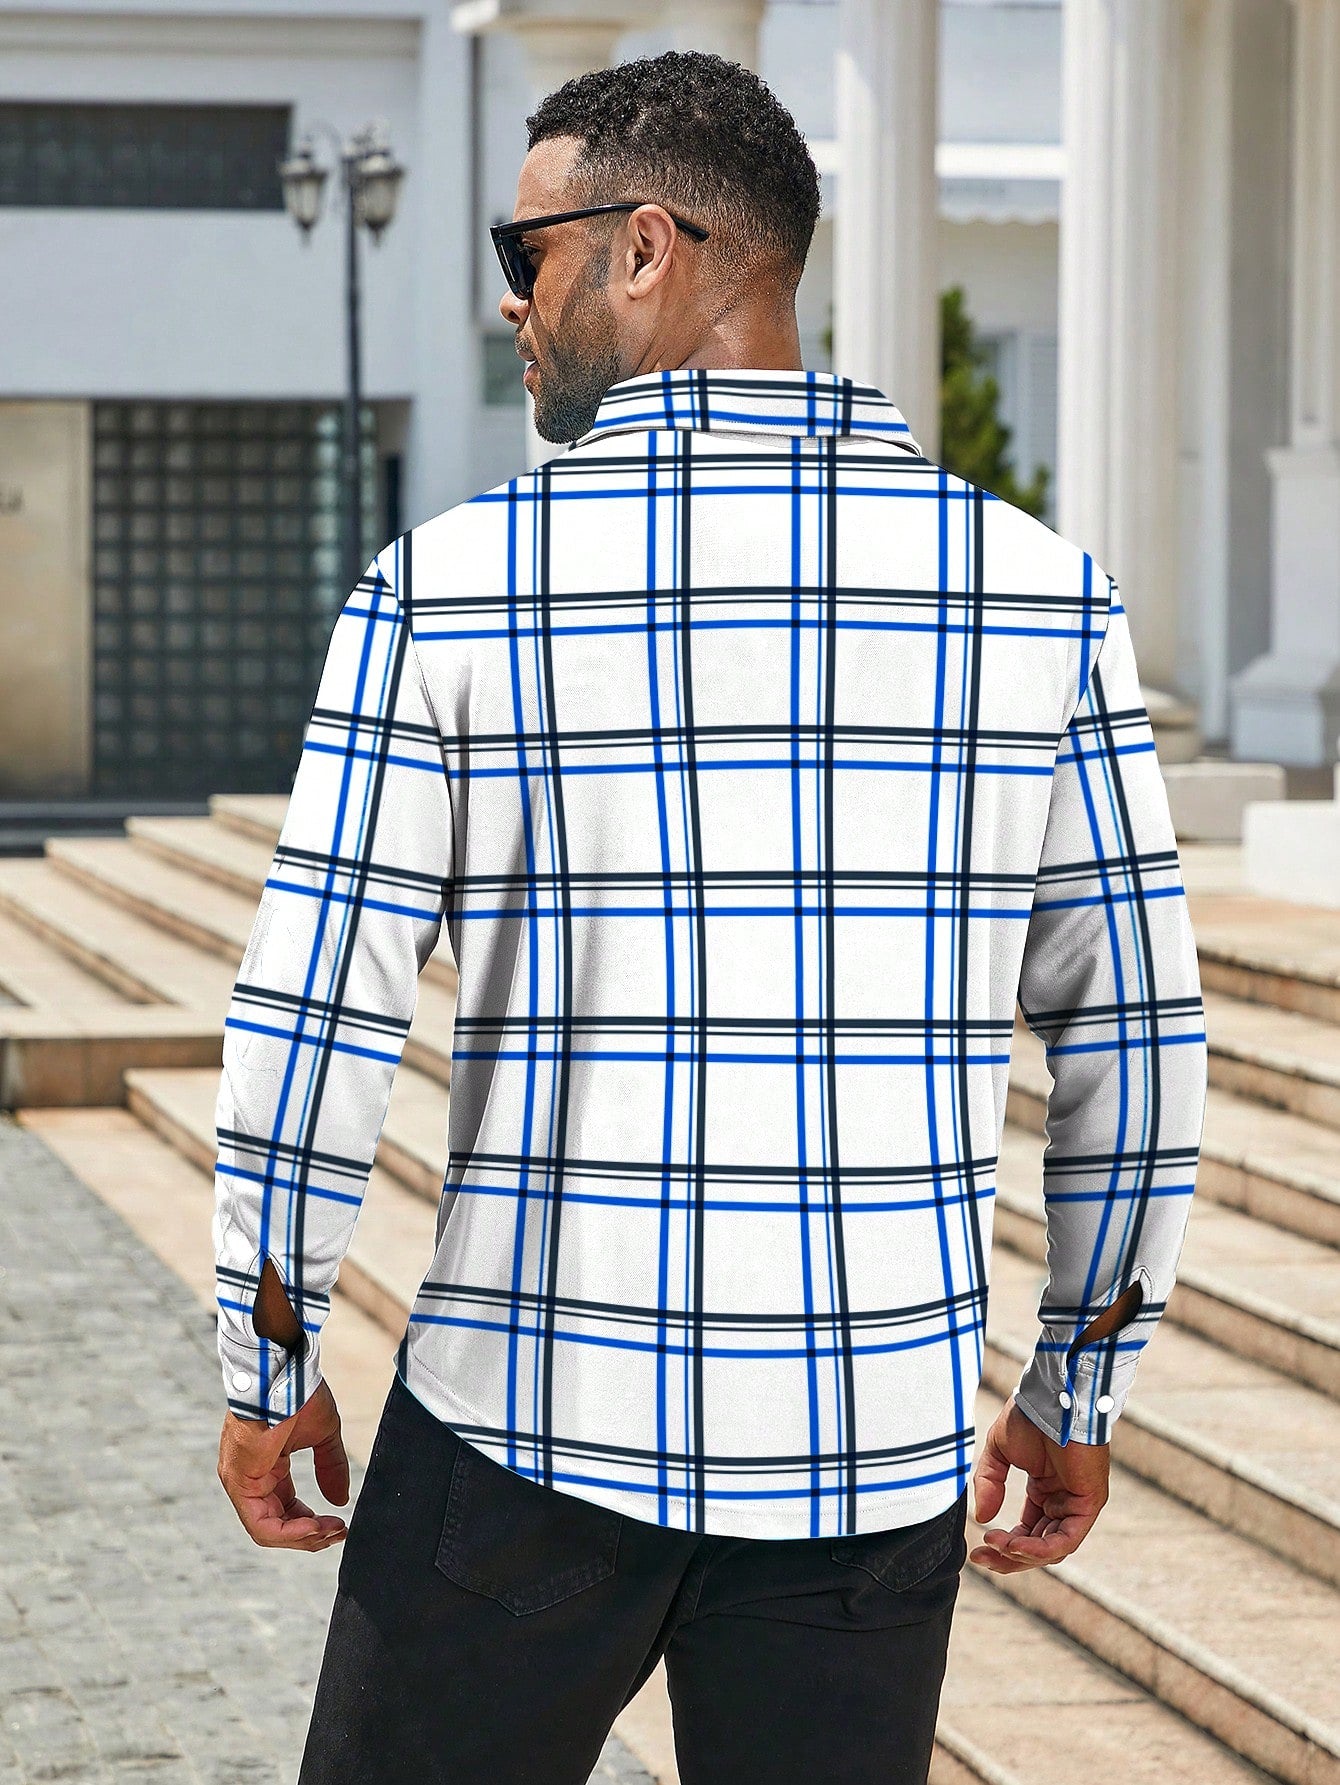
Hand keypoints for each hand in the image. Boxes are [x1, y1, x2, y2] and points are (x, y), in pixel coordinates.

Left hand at [217, 1378, 349, 1551]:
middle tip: (338, 1532)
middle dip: (310, 1534)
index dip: (311, 1522)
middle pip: (275, 1524)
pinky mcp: (238, 1483)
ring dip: (302, 1537)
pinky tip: (314, 1527)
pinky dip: (289, 1533)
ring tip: (331, 1531)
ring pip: (266, 1530)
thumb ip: (330, 1467)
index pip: (283, 1508)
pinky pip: (261, 1524)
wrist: (285, 1372)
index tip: (339, 1523)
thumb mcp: (322, 1434)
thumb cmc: (300, 1393)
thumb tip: (340, 1501)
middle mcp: (248, 1477)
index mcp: (265, 1465)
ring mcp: (239, 1481)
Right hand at [969, 1393, 1109, 1571]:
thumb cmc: (1029, 1416)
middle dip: (1009, 1557)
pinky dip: (1041, 1548)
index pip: (1028, 1533)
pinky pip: (1067, 1539)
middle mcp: (1062, 1501)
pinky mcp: (1089, 1504)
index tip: (978, 1550)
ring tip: (996, 1545)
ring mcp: (1077, 1504)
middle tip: (982, 1558)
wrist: (1051, 1398)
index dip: (1003, 1546)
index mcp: (1045, 1490)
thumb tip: (982, 1518)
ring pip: (1052, 1548)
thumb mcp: (998, 1452)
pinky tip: (1015, 1544)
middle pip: (1039, 1547)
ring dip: (1021, 1553)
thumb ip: (989, 1483)